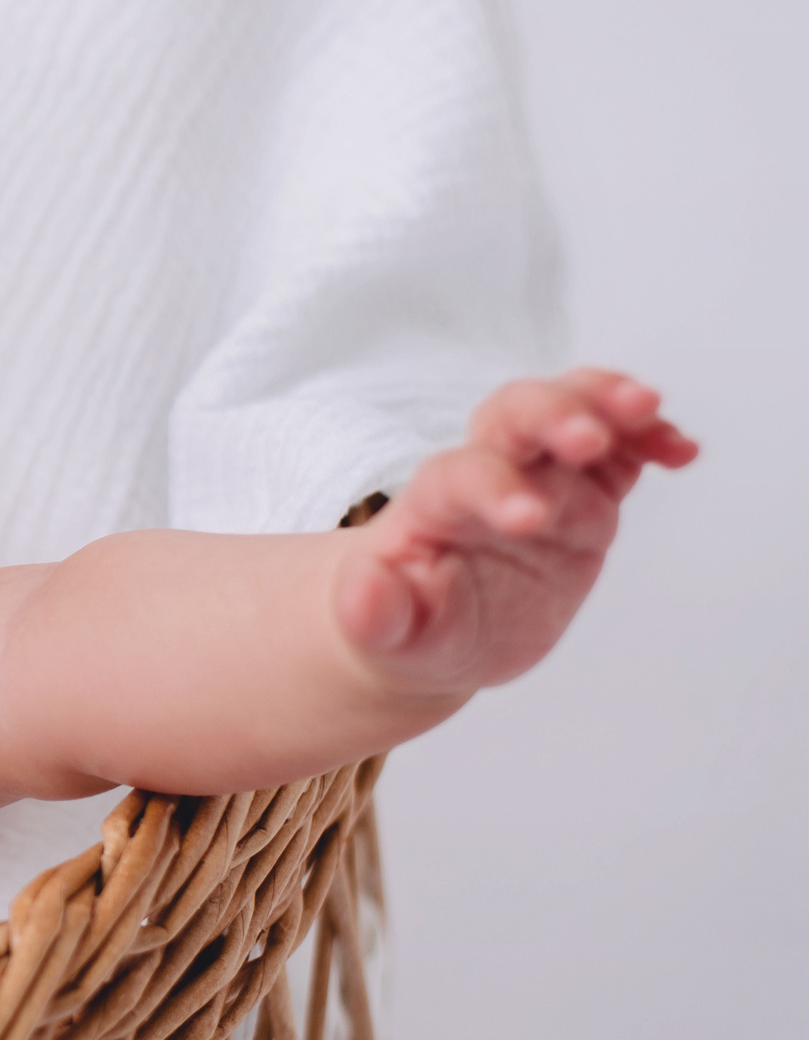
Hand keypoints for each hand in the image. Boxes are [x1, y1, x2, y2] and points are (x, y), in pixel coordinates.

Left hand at [335, 368, 697, 695]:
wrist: (434, 623)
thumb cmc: (407, 625)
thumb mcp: (384, 636)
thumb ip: (373, 615)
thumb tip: (360, 595)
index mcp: (434, 505)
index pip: (462, 476)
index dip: (494, 488)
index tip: (527, 518)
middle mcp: (489, 473)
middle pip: (513, 416)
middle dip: (551, 415)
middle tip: (588, 437)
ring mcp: (542, 478)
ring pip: (571, 412)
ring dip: (606, 403)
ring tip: (646, 409)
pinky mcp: (586, 494)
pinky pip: (621, 454)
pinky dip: (650, 440)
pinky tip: (679, 449)